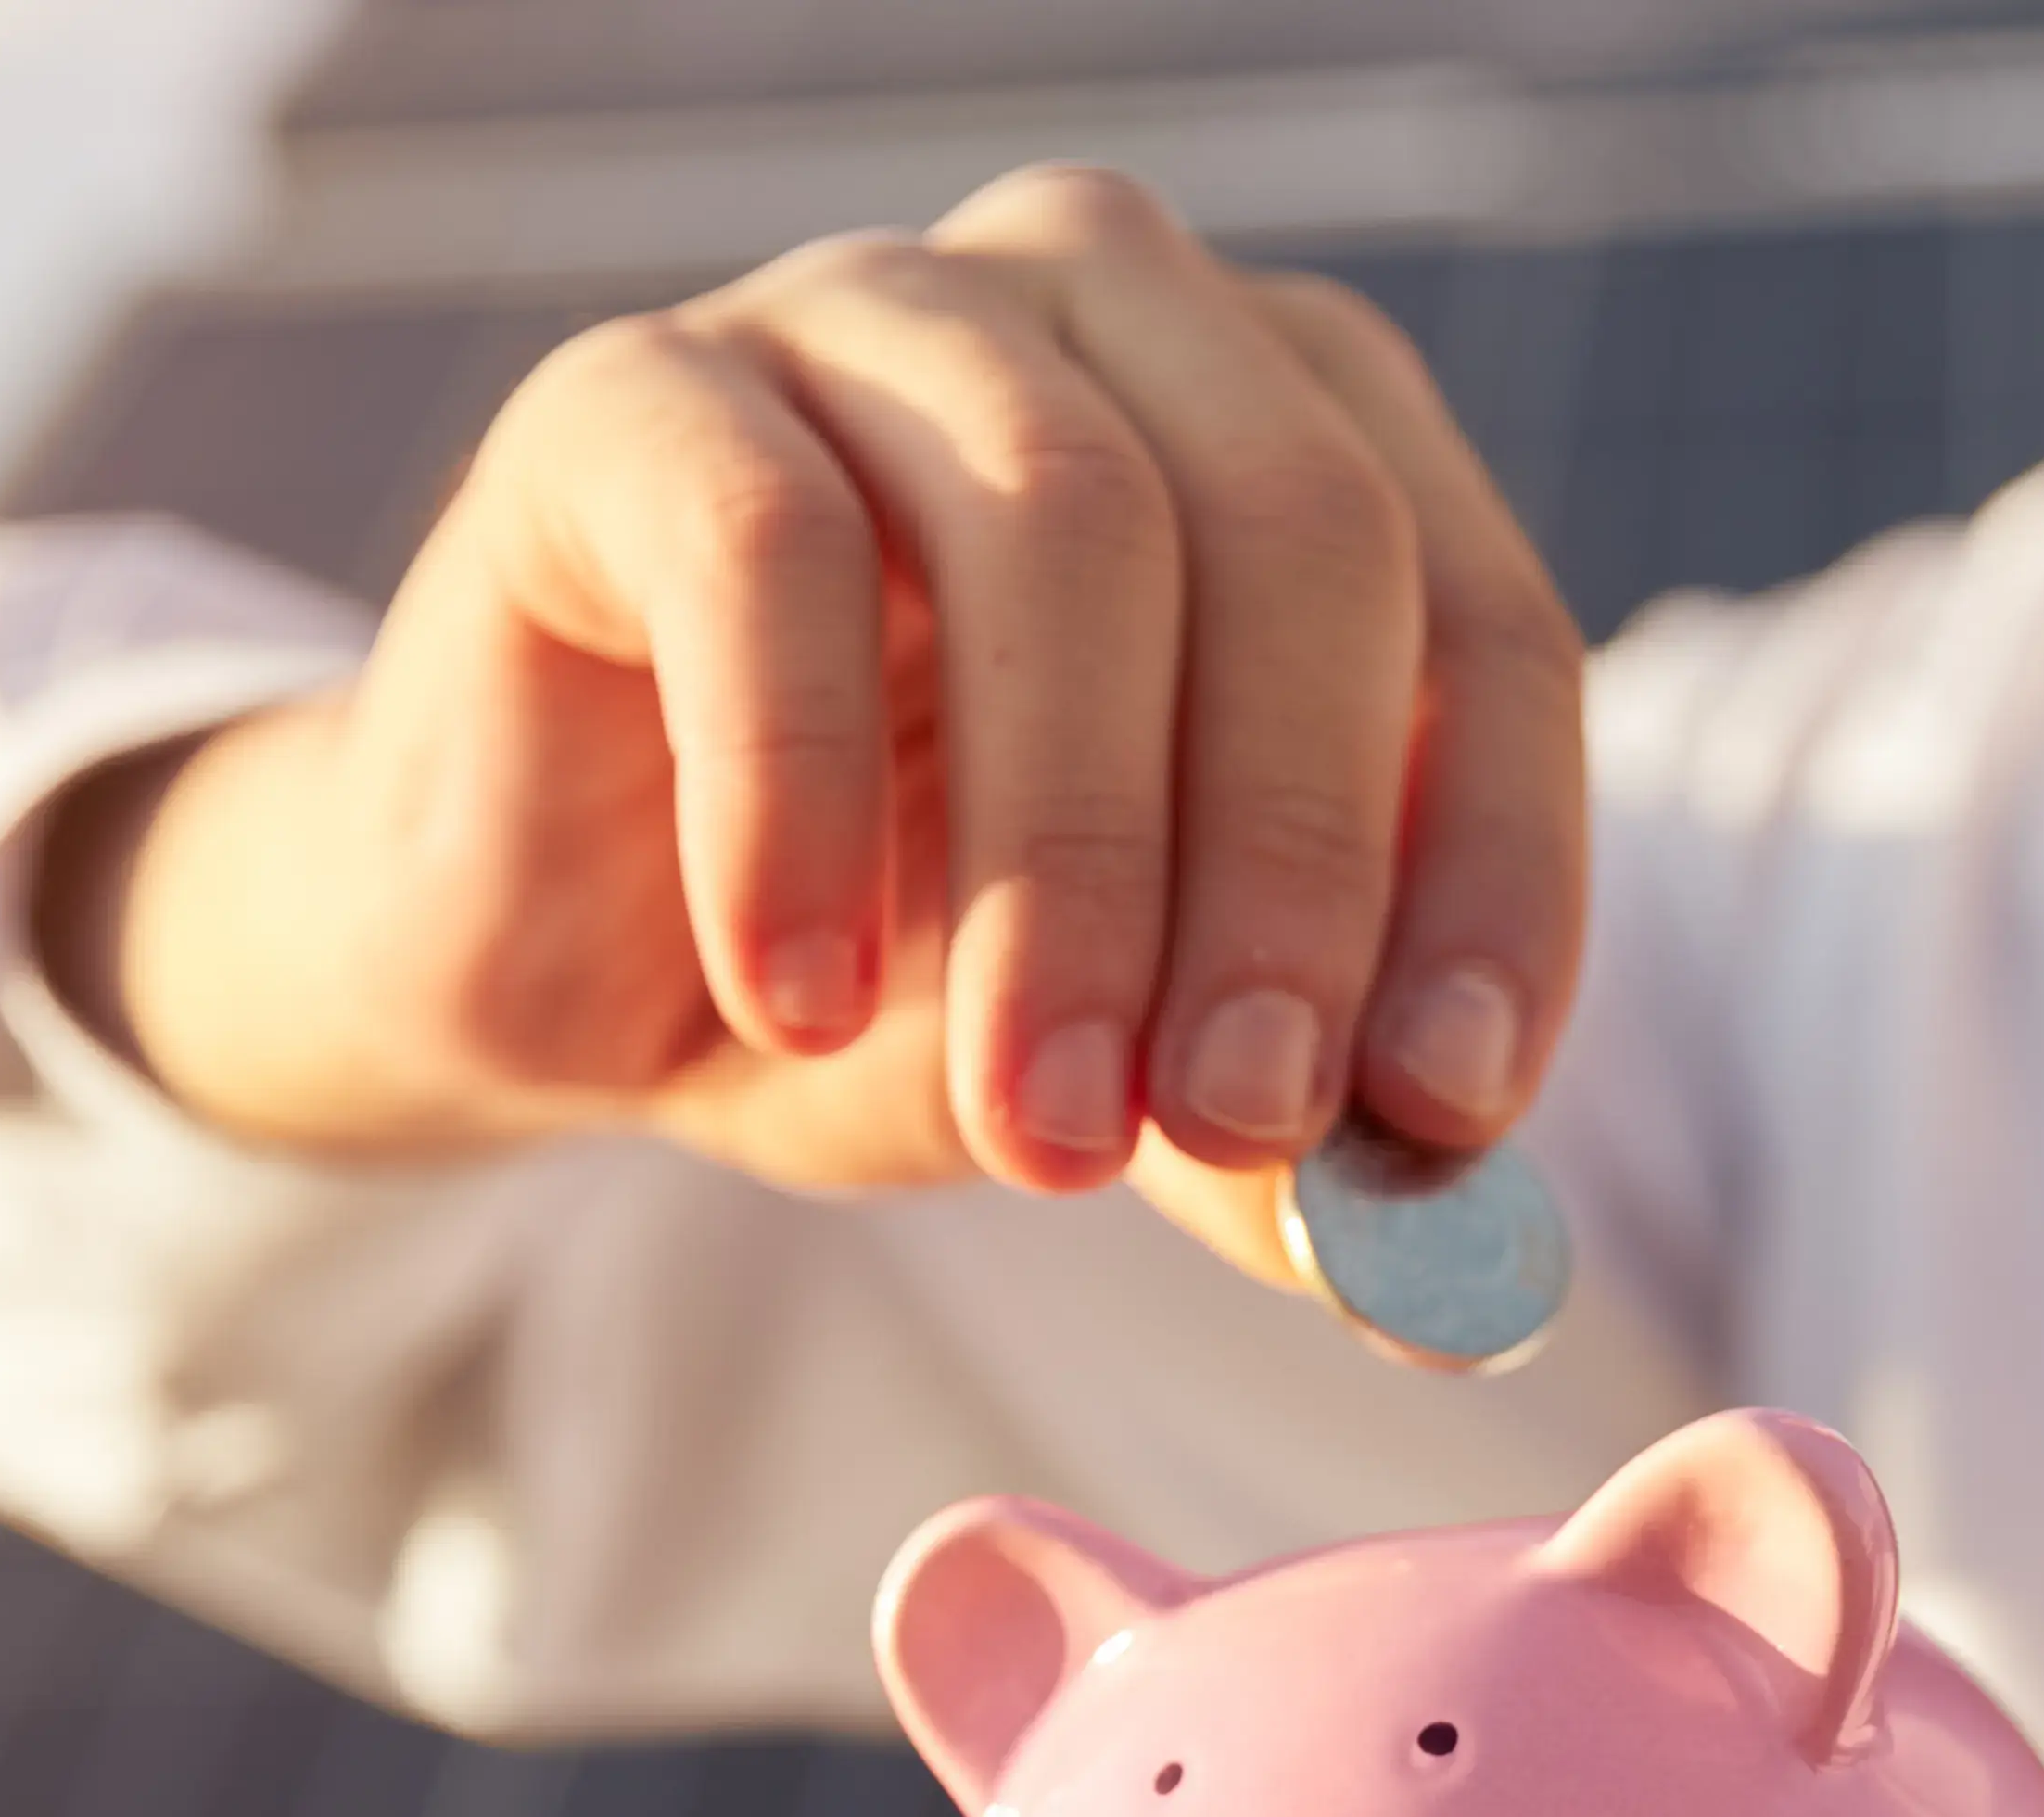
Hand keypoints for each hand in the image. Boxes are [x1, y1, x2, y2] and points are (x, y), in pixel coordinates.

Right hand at [37, 165, 1589, 1280]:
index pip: (1481, 622)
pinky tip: (793, 999)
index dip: (1497, 868)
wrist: (545, 949)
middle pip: (1297, 540)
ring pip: (1058, 524)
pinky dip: (797, 798)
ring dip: (1072, 861)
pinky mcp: (633, 391)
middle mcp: (1115, 310)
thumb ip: (1259, 1132)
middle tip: (1248, 1122)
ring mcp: (872, 314)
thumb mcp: (1110, 1073)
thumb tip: (1424, 1278)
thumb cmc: (878, 965)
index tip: (1455, 1104)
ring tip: (1041, 1127)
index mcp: (1298, 436)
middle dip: (1293, 865)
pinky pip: (758, 548)